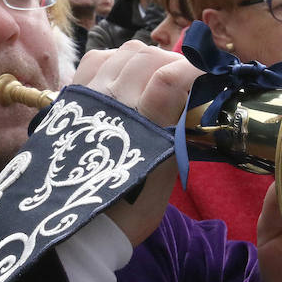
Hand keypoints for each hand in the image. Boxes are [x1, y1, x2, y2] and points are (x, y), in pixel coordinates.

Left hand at [74, 41, 201, 246]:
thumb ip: (180, 132)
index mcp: (141, 126)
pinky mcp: (72, 99)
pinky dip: (117, 60)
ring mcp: (88, 98)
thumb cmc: (133, 210)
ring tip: (157, 75)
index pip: (170, 77)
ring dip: (147, 58)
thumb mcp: (169, 174)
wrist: (82, 229)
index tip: (208, 79)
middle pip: (147, 57)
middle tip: (186, 79)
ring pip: (123, 53)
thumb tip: (197, 100)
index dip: (195, 70)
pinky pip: (96, 60)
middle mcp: (111, 104)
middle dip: (173, 62)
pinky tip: (126, 76)